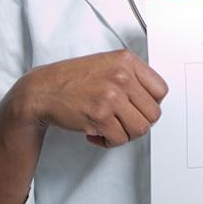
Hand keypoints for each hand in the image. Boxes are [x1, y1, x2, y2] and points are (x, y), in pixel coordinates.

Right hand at [18, 49, 168, 146]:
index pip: (161, 90)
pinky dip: (109, 142)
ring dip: (125, 134)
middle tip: (122, 121)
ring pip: (140, 129)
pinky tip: (96, 133)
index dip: (151, 104)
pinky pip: (120, 139)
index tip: (138, 108)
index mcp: (126, 60)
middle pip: (154, 113)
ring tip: (110, 128)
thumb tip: (153, 98)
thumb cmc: (72, 79)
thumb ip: (131, 76)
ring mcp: (112, 96)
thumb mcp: (106, 64)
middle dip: (138, 122)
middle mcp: (122, 76)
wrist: (41, 90)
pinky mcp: (100, 116)